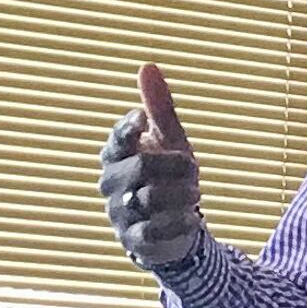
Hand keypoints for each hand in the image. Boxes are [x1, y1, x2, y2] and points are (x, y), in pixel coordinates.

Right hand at [99, 63, 208, 273]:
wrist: (177, 228)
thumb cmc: (169, 176)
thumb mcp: (169, 140)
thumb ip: (159, 107)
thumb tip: (147, 66)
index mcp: (115, 155)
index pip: (117, 138)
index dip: (132, 128)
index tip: (147, 122)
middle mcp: (110, 184)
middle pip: (141, 166)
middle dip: (176, 166)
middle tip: (193, 169)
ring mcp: (119, 213)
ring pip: (150, 197)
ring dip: (182, 193)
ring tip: (196, 193)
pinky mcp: (134, 241)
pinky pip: (156, 229)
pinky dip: (180, 222)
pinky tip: (192, 218)